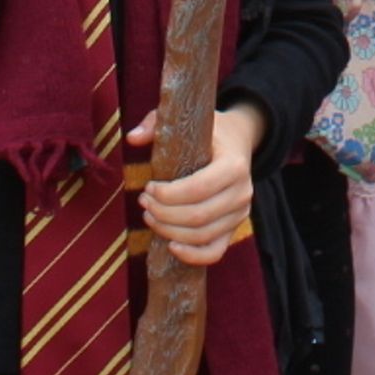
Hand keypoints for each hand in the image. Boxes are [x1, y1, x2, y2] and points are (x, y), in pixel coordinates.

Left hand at [135, 100, 262, 265]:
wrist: (240, 141)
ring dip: (170, 231)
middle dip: (163, 214)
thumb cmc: (210, 131)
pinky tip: (170, 246)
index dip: (168, 194)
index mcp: (234, 164)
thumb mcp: (188, 119)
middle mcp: (242, 192)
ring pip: (202, 236)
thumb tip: (132, 138)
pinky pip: (215, 252)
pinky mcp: (234, 228)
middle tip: (143, 202)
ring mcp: (240, 213)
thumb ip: (157, 124)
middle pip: (197, 216)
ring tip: (150, 216)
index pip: (198, 189)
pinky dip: (192, 256)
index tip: (148, 187)